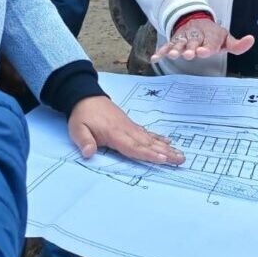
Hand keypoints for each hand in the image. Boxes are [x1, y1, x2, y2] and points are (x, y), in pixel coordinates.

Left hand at [68, 95, 184, 164]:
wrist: (85, 97)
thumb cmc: (82, 116)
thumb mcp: (77, 129)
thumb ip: (84, 141)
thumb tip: (88, 153)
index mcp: (114, 133)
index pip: (134, 147)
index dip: (148, 154)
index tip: (163, 159)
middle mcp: (126, 130)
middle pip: (148, 144)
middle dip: (165, 153)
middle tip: (181, 159)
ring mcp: (130, 126)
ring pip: (150, 139)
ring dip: (166, 147)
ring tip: (179, 155)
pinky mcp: (130, 124)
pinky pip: (146, 133)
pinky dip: (158, 138)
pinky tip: (167, 142)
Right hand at [151, 17, 254, 61]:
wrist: (196, 21)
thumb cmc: (213, 35)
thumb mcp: (226, 38)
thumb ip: (238, 44)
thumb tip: (251, 39)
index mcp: (210, 36)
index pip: (210, 43)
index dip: (207, 47)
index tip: (204, 51)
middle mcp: (196, 37)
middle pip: (193, 44)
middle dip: (191, 49)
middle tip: (190, 54)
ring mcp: (184, 40)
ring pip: (179, 44)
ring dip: (176, 49)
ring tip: (172, 54)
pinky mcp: (175, 42)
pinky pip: (167, 46)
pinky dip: (161, 51)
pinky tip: (155, 57)